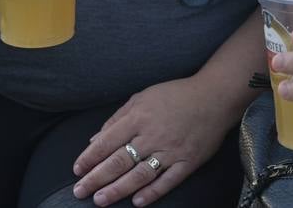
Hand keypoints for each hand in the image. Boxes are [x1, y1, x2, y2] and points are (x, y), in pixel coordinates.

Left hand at [73, 77, 239, 206]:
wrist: (214, 97)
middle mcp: (152, 135)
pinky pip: (168, 181)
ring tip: (100, 201)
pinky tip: (137, 202)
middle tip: (80, 192)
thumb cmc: (176, 95)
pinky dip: (152, 193)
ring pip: (139, 175)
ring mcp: (170, 150)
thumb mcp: (142, 98)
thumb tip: (95, 140)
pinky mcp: (187, 161)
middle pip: (119, 161)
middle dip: (96, 178)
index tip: (77, 170)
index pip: (107, 141)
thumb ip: (118, 118)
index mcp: (139, 117)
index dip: (90, 158)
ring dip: (118, 189)